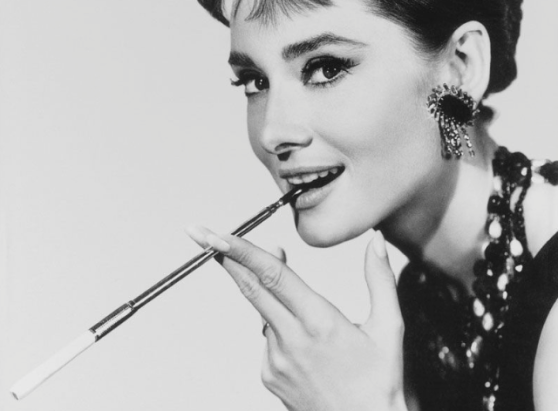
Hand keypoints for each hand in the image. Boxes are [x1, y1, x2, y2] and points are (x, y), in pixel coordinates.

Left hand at [186, 226, 406, 410]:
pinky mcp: (268, 375)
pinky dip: (276, 321)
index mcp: (320, 323)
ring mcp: (275, 360)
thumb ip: (380, 279)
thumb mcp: (388, 328)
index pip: (274, 277)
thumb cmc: (379, 381)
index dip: (243, 252)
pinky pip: (266, 336)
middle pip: (250, 288)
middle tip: (202, 235)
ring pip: (261, 310)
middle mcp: (291, 340)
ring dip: (263, 288)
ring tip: (285, 278)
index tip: (219, 236)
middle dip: (224, 258)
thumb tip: (376, 242)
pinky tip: (301, 334)